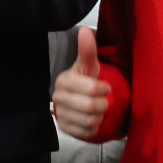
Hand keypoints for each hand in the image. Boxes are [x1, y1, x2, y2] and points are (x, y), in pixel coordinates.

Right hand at [52, 27, 110, 141]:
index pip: (91, 89)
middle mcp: (57, 98)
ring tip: (97, 110)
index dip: (103, 89)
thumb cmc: (86, 80)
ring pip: (89, 121)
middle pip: (90, 107)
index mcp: (63, 81)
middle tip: (104, 101)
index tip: (105, 87)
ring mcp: (59, 114)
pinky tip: (91, 120)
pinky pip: (86, 133)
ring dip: (99, 116)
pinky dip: (94, 128)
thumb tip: (85, 29)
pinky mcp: (64, 128)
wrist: (78, 100)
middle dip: (103, 104)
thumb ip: (88, 50)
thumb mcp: (89, 65)